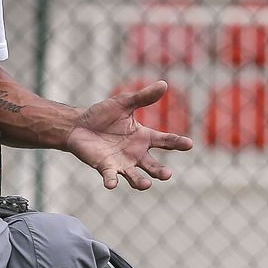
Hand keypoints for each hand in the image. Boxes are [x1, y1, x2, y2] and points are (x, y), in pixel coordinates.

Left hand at [64, 81, 192, 190]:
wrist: (78, 125)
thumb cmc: (103, 114)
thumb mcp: (124, 102)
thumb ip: (143, 97)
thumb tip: (164, 84)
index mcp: (144, 137)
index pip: (165, 141)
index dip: (178, 143)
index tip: (189, 144)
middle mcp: (136, 154)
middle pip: (153, 166)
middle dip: (161, 172)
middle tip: (167, 174)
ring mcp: (121, 163)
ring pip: (135, 177)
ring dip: (141, 182)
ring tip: (147, 184)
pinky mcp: (105, 167)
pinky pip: (110, 176)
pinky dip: (111, 181)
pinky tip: (111, 184)